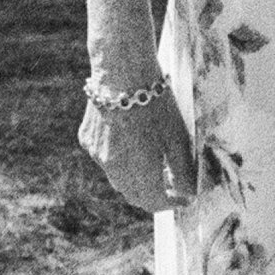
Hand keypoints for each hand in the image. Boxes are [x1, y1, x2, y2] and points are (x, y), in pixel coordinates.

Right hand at [79, 80, 198, 214]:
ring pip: (117, 178)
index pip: (153, 202)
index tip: (184, 197)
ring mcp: (96, 154)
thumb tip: (187, 194)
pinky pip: (105, 159)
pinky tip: (133, 141)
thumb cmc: (156, 104)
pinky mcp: (87, 139)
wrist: (121, 72)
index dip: (171, 203)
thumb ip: (183, 172)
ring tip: (155, 163)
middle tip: (172, 185)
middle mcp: (112, 168)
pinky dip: (120, 160)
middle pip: (133, 194)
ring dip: (136, 179)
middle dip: (154, 195)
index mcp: (136, 171)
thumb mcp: (178, 138)